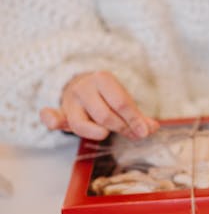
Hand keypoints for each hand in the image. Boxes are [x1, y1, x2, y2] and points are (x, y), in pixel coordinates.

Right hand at [39, 71, 158, 139]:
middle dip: (121, 128)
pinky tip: (54, 122)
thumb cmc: (108, 97)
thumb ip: (138, 116)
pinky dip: (51, 119)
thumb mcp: (124, 101)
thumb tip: (152, 128)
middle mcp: (84, 87)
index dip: (134, 120)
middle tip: (132, 133)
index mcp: (103, 79)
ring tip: (109, 132)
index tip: (145, 132)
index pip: (121, 103)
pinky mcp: (60, 113)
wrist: (83, 86)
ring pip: (82, 124)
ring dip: (99, 133)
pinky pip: (52, 117)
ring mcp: (70, 101)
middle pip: (104, 116)